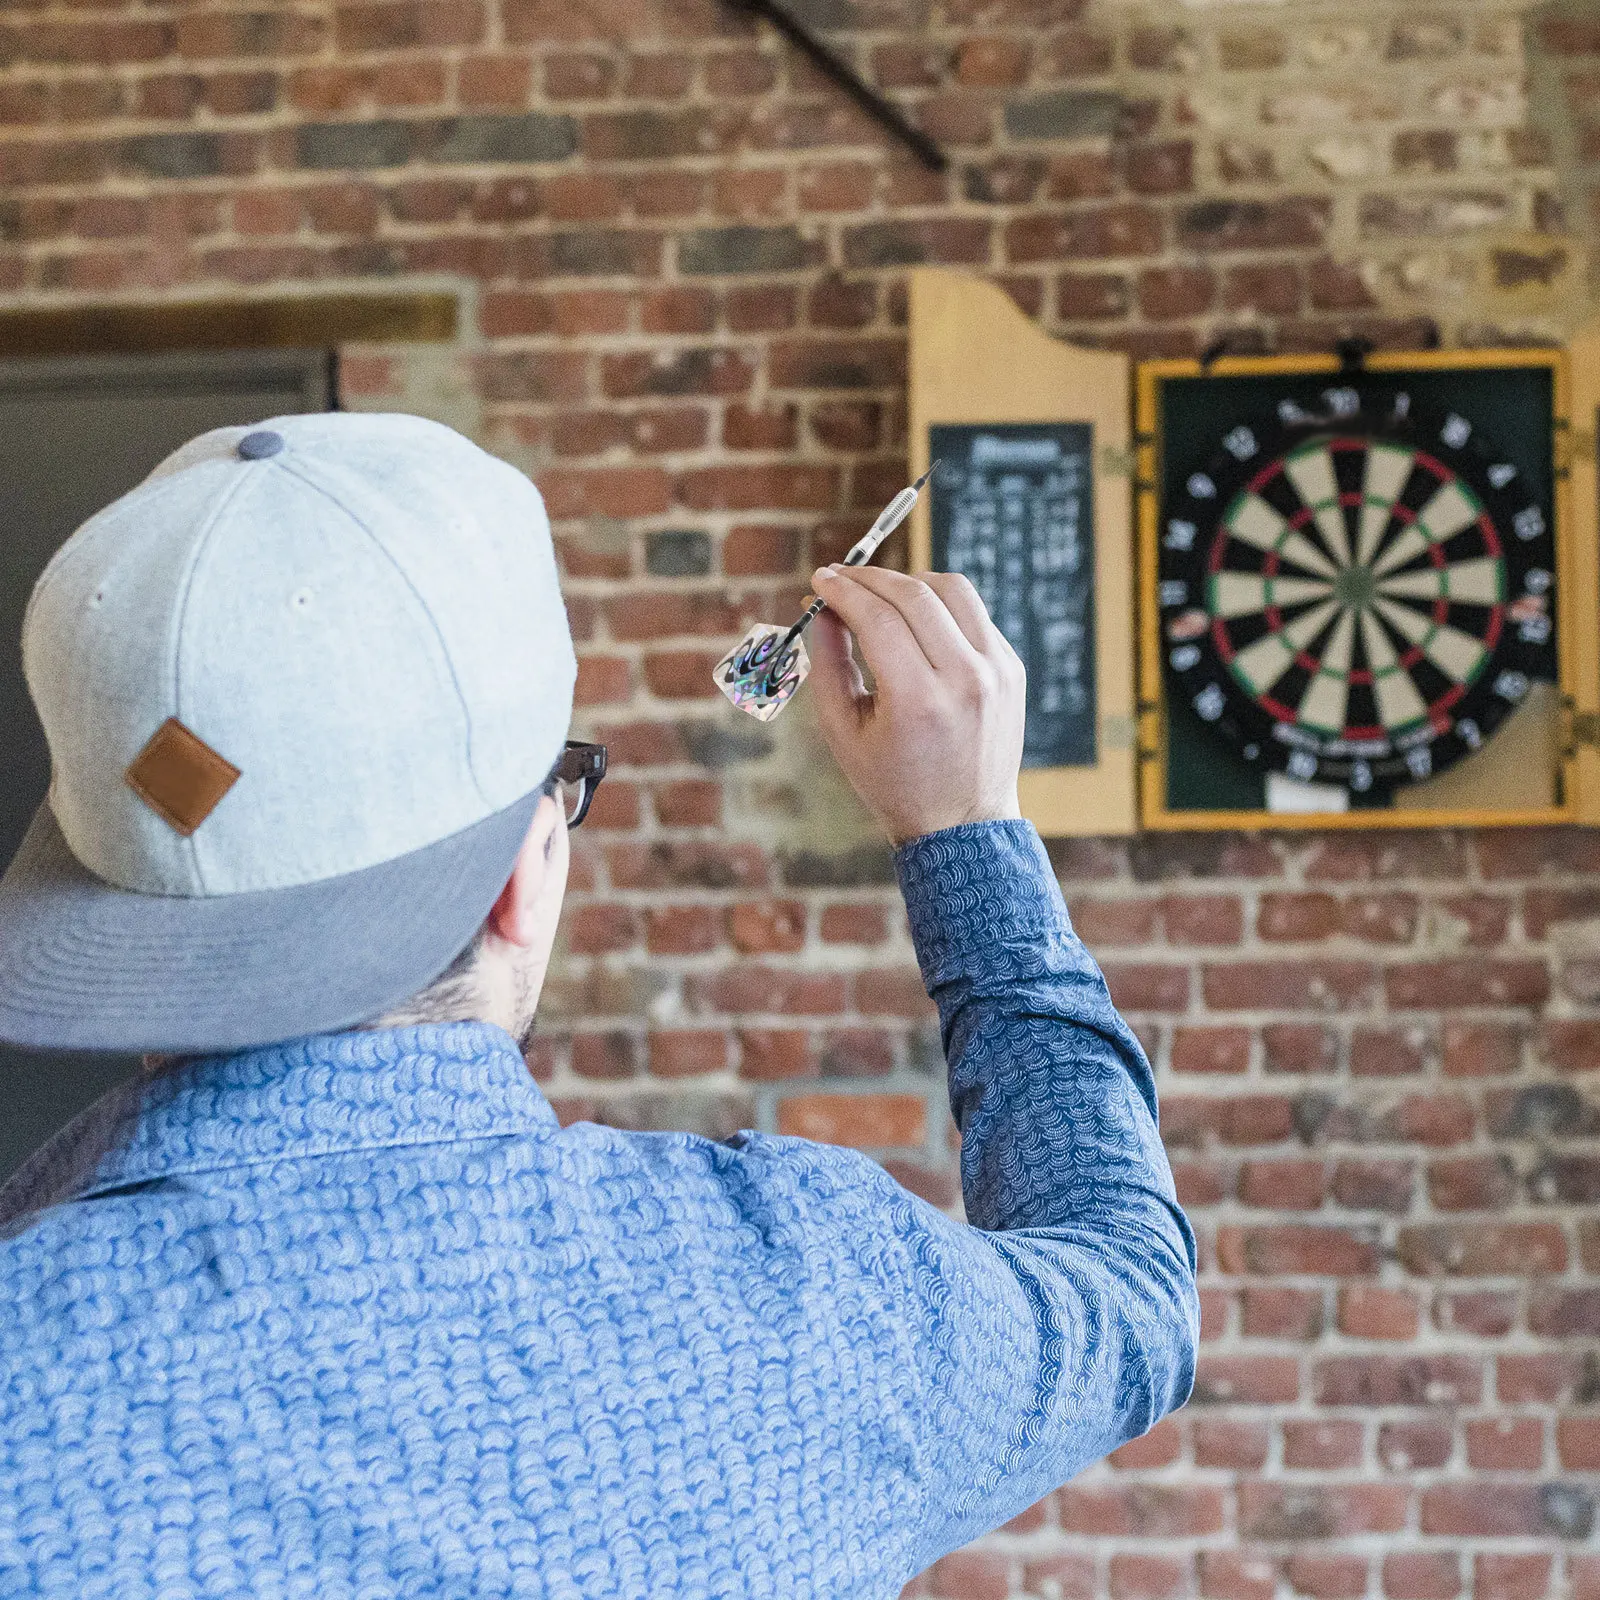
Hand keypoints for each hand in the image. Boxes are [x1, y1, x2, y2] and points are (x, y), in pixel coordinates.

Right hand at [805, 564, 1025, 844]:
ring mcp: (997, 670)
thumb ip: (828, 665)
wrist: (963, 822)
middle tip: (841, 579)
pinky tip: (915, 620)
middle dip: (869, 578)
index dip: (843, 590)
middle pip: (914, 594)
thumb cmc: (894, 784)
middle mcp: (966, 679)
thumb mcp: (844, 732)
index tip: (820, 580)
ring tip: (879, 594)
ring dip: (909, 581)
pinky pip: (974, 614)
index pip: (877, 617)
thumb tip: (822, 607)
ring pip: (952, 589)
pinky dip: (939, 606)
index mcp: (919, 701)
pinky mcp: (1012, 668)